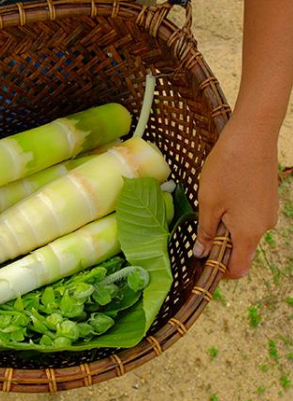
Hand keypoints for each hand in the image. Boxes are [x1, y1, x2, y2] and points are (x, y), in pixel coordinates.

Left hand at [194, 114, 279, 278]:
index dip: (220, 272)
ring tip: (209, 207)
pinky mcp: (268, 199)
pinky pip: (250, 217)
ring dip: (226, 229)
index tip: (202, 264)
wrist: (252, 136)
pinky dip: (235, 216)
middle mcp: (265, 226)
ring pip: (245, 232)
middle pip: (242, 250)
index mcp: (249, 233)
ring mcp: (269, 212)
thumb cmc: (227, 169)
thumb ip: (206, 231)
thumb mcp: (208, 203)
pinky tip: (222, 196)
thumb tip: (202, 253)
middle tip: (199, 232)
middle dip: (220, 247)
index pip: (239, 268)